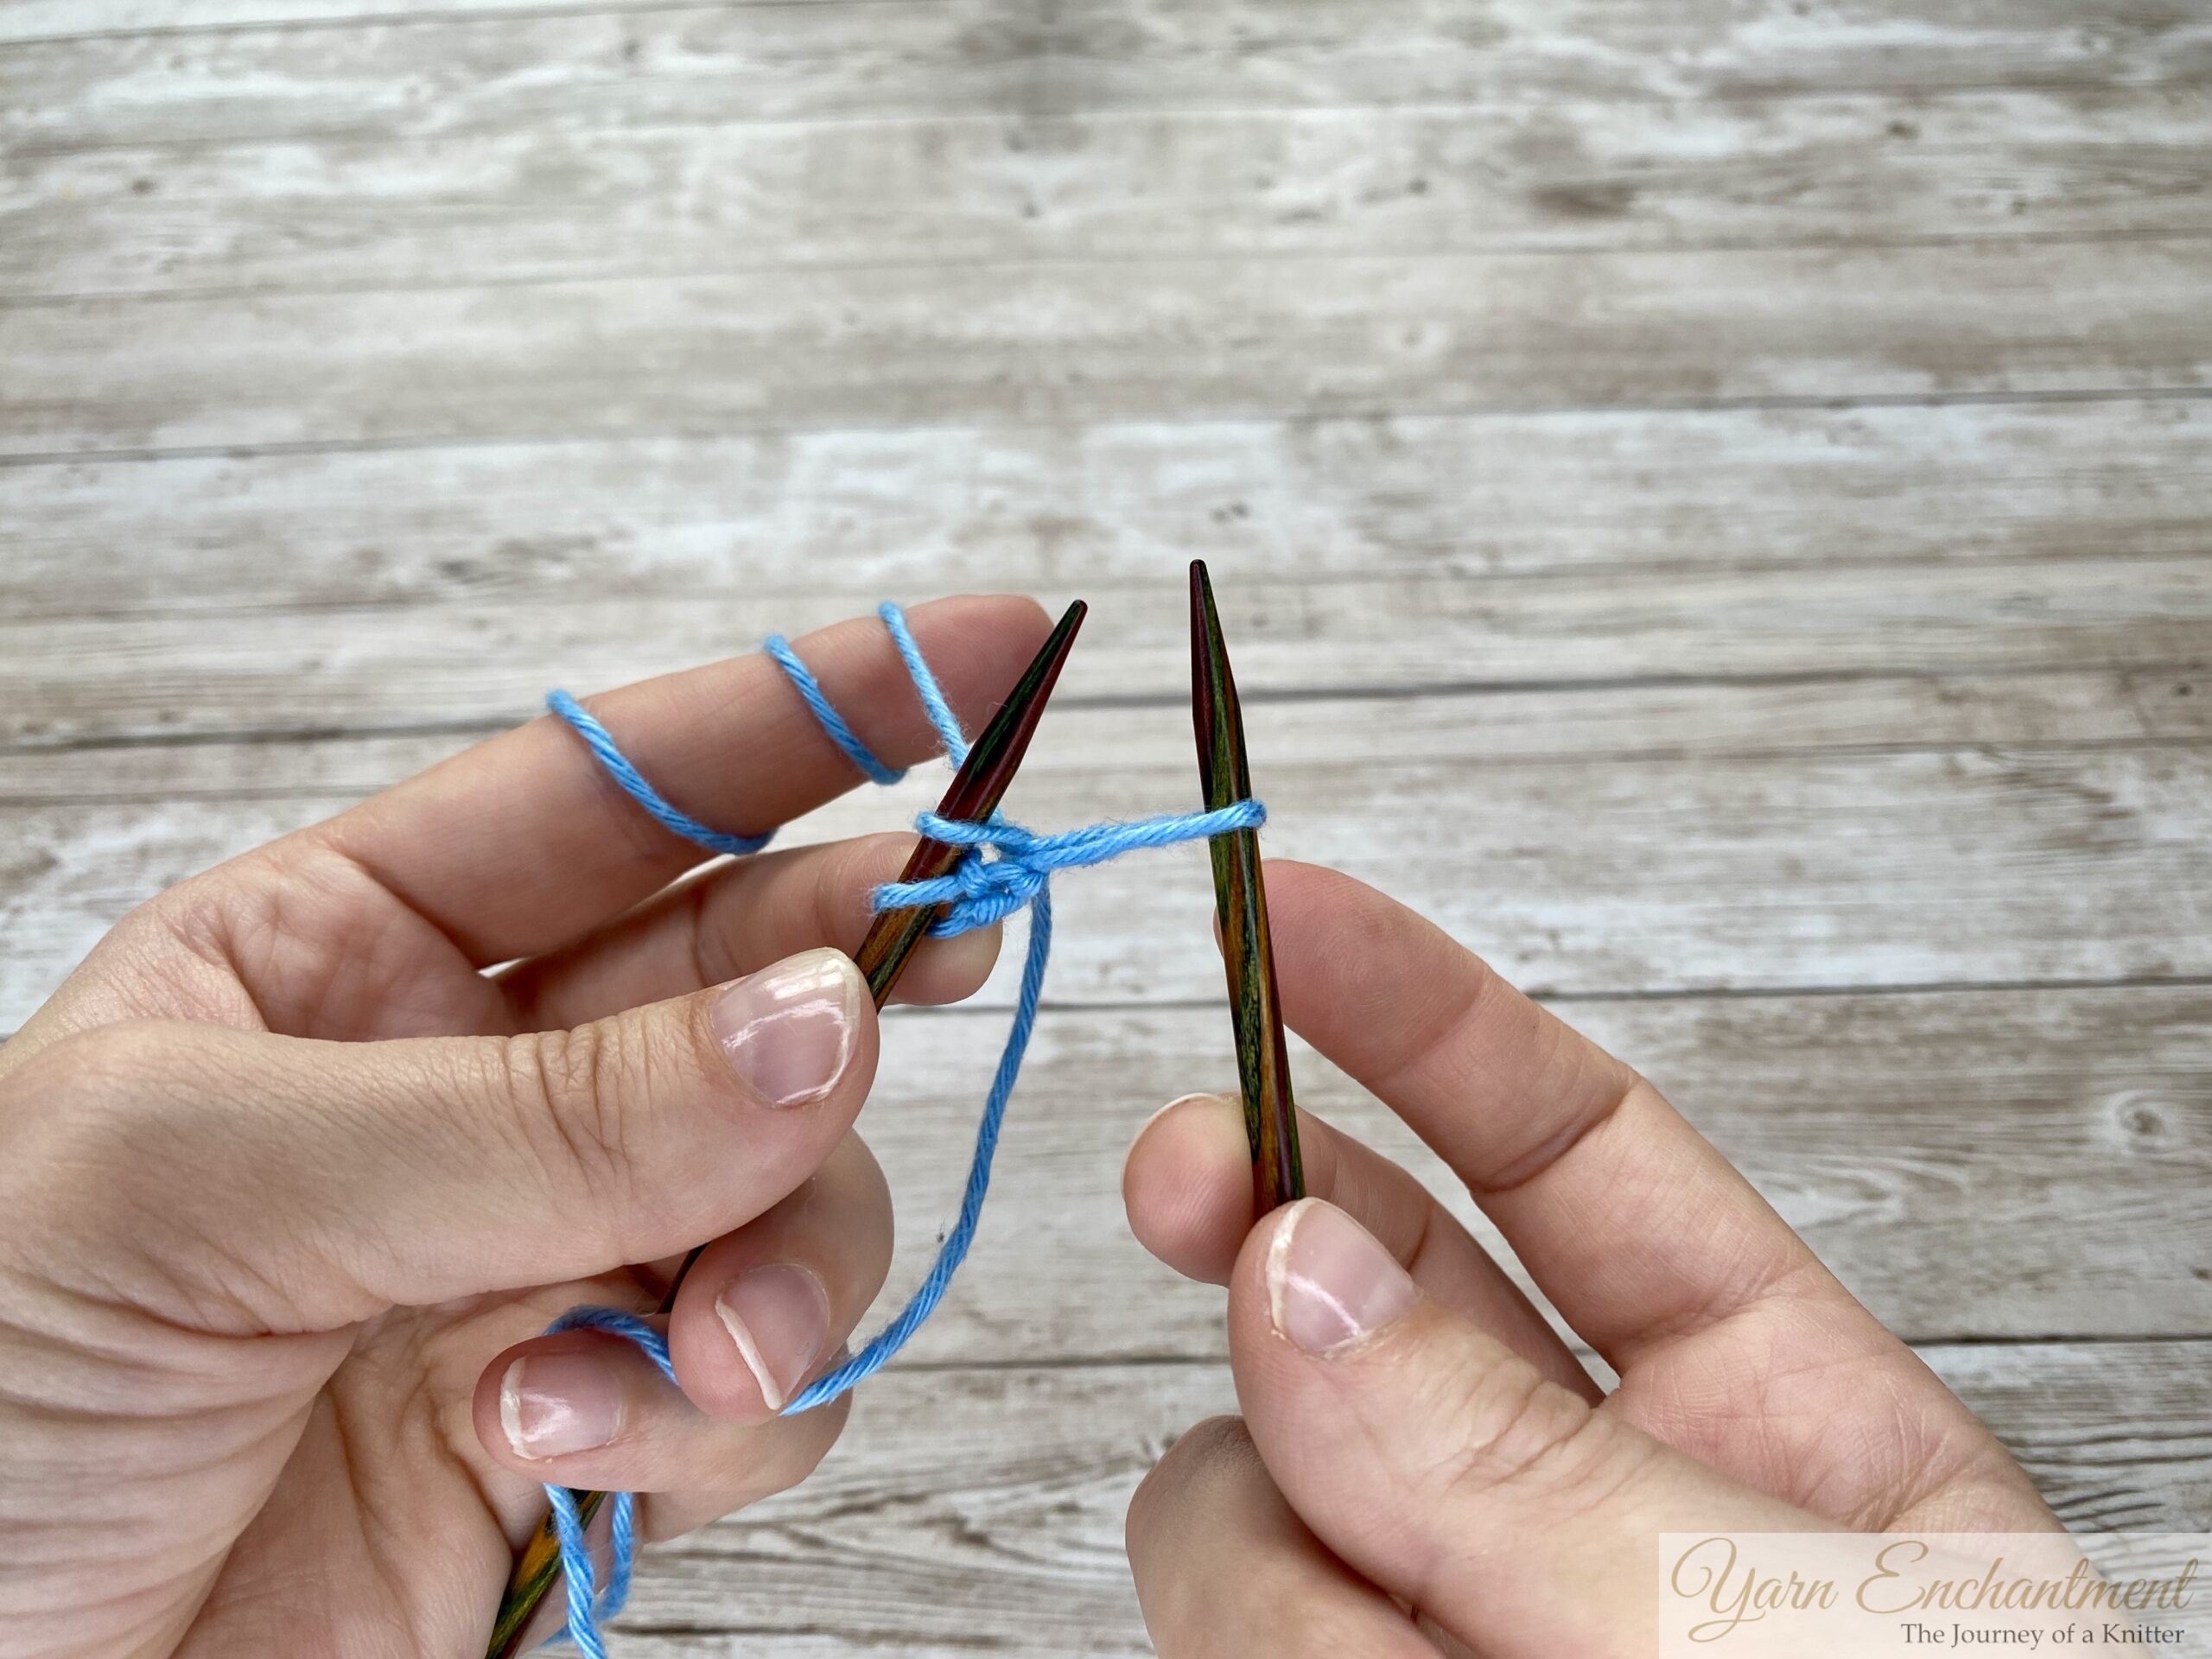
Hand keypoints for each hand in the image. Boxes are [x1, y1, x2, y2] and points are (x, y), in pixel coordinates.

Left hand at [0, 595, 1050, 1658]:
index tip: (987, 649)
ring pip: (793, 1194)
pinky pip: (759, 1391)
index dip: (806, 707)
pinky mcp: (590, 1436)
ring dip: (787, 1262)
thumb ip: (535, 1113)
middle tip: (941, 963)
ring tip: (702, 1350)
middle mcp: (465, 1091)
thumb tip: (825, 1021)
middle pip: (747, 979)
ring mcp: (540, 1261)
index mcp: (339, 954)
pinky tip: (562, 1454)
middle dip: (848, 979)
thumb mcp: (201, 1189)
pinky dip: (715, 1421)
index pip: (613, 791)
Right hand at [1120, 861, 2060, 1656]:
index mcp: (1772, 1432)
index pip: (1569, 1155)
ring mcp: (1435, 1631)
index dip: (1416, 1014)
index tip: (1276, 902)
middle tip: (1185, 1192)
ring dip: (1287, 1560)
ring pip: (1240, 1489)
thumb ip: (1540, 1473)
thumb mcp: (1794, 1651)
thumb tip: (1289, 1278)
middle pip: (1350, 1300)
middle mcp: (1575, 1520)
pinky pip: (1218, 1631)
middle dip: (1260, 1231)